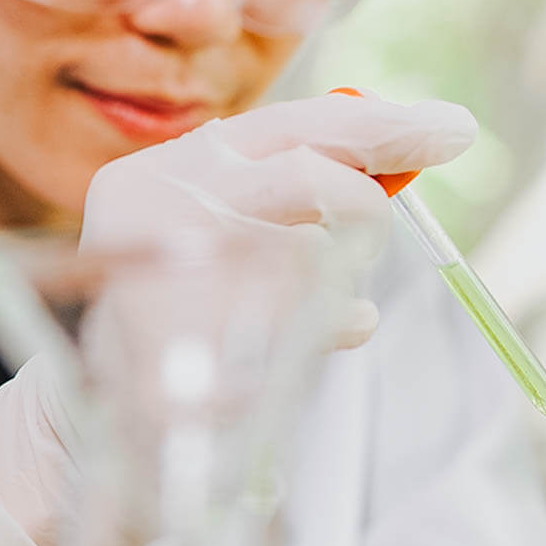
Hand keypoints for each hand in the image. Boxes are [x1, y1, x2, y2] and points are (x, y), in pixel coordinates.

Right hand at [0, 91, 478, 545]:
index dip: (382, 126)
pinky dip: (314, 341)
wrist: (94, 420)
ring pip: (312, 262)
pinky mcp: (175, 342)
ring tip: (288, 326)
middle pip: (312, 181)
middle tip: (380, 230)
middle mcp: (159, 199)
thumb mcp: (223, 237)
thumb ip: (296, 197)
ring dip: (325, 297)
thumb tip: (403, 165)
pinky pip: (297, 331)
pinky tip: (275, 367)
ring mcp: (161, 267)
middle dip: (365, 210)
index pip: (295, 125)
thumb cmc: (176, 319)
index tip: (452, 129)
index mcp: (169, 166)